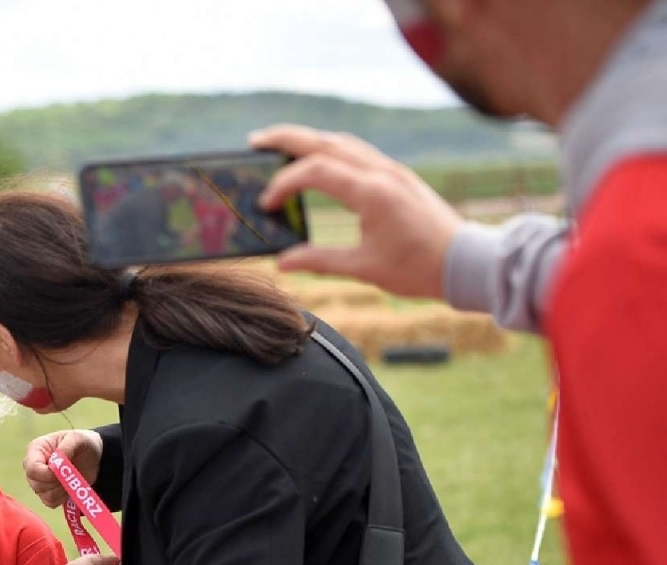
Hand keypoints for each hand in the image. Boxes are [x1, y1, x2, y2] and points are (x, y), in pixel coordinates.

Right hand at [23, 430, 103, 508]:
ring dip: (62, 490)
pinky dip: (63, 497)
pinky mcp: (46, 492)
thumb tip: (57, 464)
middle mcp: (33, 466)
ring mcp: (38, 481)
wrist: (92, 455)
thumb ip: (67, 447)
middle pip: (37, 485)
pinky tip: (70, 486)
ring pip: (44, 495)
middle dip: (58, 482)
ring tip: (72, 478)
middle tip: (71, 473)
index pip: (32, 469)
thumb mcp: (78, 438)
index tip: (63, 471)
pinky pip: (50, 502)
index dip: (47, 474)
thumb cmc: (82, 442)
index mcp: (36, 449)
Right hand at [249, 125, 462, 298]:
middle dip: (287, 139)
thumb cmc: (418, 267)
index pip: (315, 172)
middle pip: (325, 143)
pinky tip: (318, 160)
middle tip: (256, 141)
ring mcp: (391, 171)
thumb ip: (319, 260)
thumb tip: (283, 262)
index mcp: (371, 192)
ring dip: (309, 141)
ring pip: (342, 143)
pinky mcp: (396, 177)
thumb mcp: (363, 268)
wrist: (465, 262)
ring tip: (280, 146)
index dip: (284, 184)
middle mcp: (381, 172)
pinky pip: (358, 153)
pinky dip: (330, 151)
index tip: (267, 204)